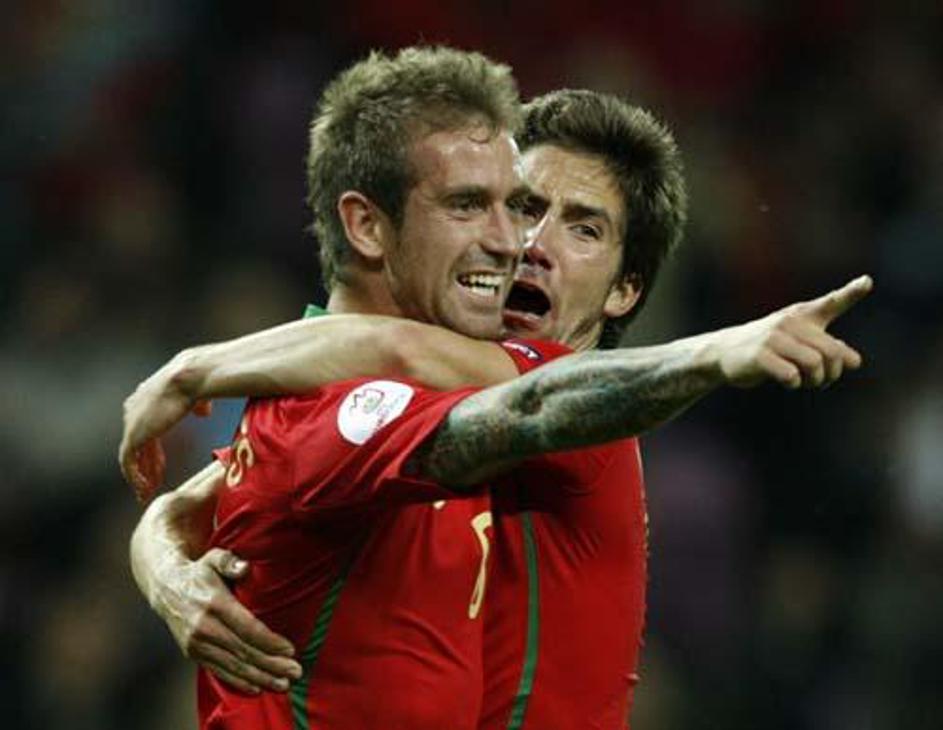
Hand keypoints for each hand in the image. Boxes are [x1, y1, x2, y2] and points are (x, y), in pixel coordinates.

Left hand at [120, 353, 211, 502]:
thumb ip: (199, 406)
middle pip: (139, 444)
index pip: (147, 430)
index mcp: (146, 400)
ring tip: (147, 493)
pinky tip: (145, 489)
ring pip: (132, 457)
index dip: (154, 450)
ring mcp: (132, 423)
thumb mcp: (198, 395)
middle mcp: (134, 411)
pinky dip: (135, 477)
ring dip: (141, 475)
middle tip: (153, 484)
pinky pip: (129, 463)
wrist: (189, 377)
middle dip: (147, 465)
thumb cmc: (197, 380)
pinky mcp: (133, 435)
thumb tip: (204, 413)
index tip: (161, 465)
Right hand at [152, 548, 301, 693]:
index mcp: (214, 604)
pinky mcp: (192, 653)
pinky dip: (239, 681)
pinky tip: (257, 687)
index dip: (269, 642)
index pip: (247, 628)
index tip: (290, 649)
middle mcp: (204, 627)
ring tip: (283, 684)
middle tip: (295, 672)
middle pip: (243, 651)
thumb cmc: (199, 571)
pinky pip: (218, 671)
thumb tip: (245, 568)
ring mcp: (196, 643)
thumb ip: (230, 561)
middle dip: (271, 664)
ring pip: (233, 666)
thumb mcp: (214, 558)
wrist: (166, 587)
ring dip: (260, 677)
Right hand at [717, 275, 872, 388]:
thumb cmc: (769, 347)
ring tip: (805, 382)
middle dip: (833, 372)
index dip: (851, 292)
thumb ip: (828, 347)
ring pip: (814, 364)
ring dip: (815, 380)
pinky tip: (787, 382)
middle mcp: (790, 322)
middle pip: (831, 351)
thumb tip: (855, 362)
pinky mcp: (760, 354)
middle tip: (824, 381)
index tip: (868, 282)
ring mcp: (773, 337)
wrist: (724, 352)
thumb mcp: (797, 341)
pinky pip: (791, 375)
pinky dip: (794, 383)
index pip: (831, 303)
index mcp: (802, 315)